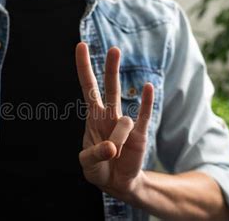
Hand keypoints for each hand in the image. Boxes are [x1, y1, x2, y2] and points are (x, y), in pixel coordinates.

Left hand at [75, 42, 153, 201]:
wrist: (117, 182)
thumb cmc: (99, 168)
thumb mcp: (88, 164)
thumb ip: (95, 155)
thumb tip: (113, 147)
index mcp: (93, 117)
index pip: (88, 87)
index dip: (84, 67)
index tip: (81, 46)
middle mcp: (109, 115)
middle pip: (110, 87)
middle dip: (111, 69)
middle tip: (114, 49)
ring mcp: (124, 123)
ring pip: (123, 122)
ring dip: (117, 142)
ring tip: (115, 155)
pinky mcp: (139, 134)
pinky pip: (143, 116)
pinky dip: (145, 102)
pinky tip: (147, 87)